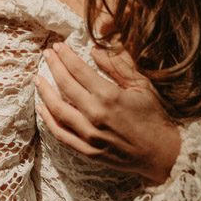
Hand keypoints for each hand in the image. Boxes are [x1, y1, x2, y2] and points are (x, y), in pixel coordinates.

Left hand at [35, 42, 180, 184]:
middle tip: (47, 55)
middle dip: (53, 66)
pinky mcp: (87, 151)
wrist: (161, 153)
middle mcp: (96, 114)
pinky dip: (48, 120)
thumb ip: (117, 66)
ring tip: (38, 78)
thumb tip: (94, 50)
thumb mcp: (141, 85)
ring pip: (58, 110)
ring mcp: (90, 135)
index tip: (57, 47)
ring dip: (45, 91)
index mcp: (109, 95)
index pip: (78, 70)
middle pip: (65, 86)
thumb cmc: (153, 116)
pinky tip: (42, 108)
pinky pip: (61, 134)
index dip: (65, 56)